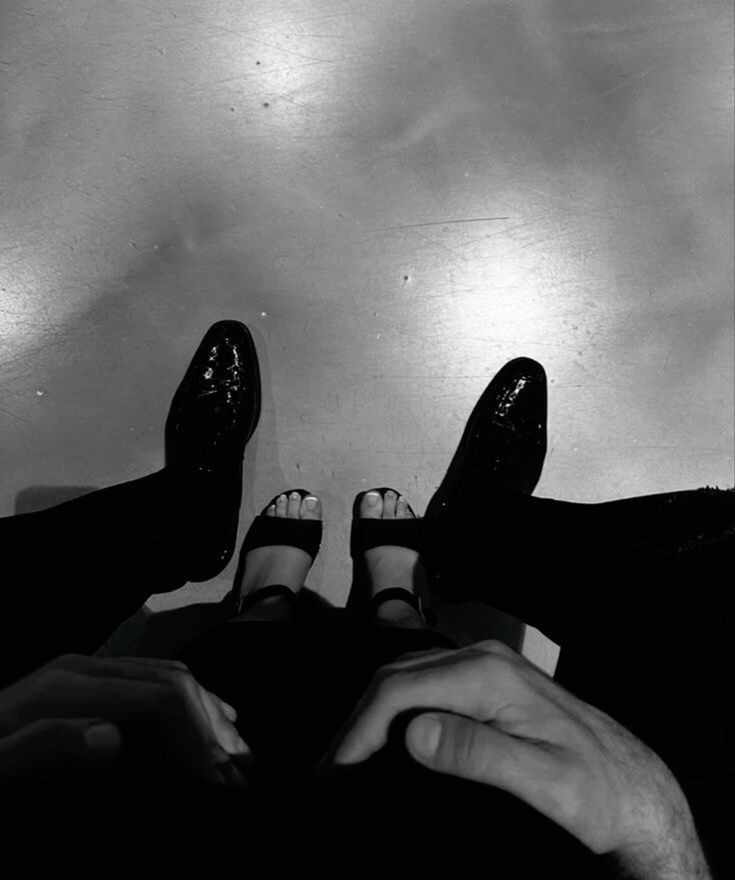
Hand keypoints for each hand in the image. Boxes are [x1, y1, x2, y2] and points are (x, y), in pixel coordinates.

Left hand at [0, 654, 250, 786]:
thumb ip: (43, 747)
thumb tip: (111, 738)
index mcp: (69, 684)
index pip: (160, 694)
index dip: (198, 732)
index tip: (219, 778)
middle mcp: (84, 669)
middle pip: (172, 680)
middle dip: (212, 723)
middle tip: (241, 772)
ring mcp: (86, 674)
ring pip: (168, 678)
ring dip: (206, 715)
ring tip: (235, 754)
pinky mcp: (86, 687)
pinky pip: (150, 686)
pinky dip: (185, 708)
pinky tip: (201, 729)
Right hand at [325, 640, 709, 878]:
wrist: (633, 784)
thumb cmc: (594, 790)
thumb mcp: (543, 781)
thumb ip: (479, 754)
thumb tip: (412, 734)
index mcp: (489, 676)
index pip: (400, 690)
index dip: (360, 729)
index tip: (338, 772)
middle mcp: (482, 659)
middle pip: (395, 676)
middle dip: (357, 721)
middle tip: (332, 771)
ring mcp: (485, 666)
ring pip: (407, 677)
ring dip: (373, 714)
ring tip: (350, 758)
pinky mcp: (487, 681)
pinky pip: (426, 683)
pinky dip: (396, 709)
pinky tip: (388, 739)